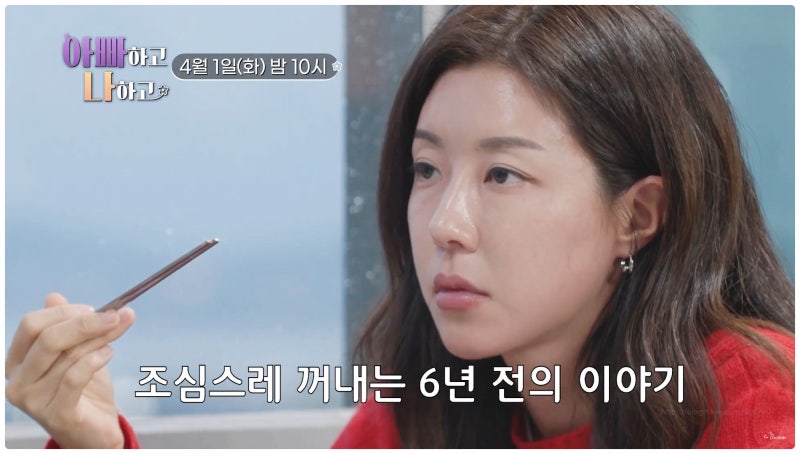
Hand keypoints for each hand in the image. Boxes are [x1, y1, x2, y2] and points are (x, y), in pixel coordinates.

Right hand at [6, 293, 135, 447]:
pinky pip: (75, 377)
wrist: (96, 432)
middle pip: (47, 337)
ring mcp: (33, 400)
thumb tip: (54, 296)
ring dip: (99, 338)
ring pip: (67, 355)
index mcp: (17, 362)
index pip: (31, 324)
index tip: (96, 308)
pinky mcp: (56, 414)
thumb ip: (67, 327)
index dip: (65, 312)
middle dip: (85, 322)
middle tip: (114, 314)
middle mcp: (17, 381)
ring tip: (117, 333)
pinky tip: (110, 353)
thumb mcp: (77, 352)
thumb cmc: (84, 390)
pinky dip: (95, 359)